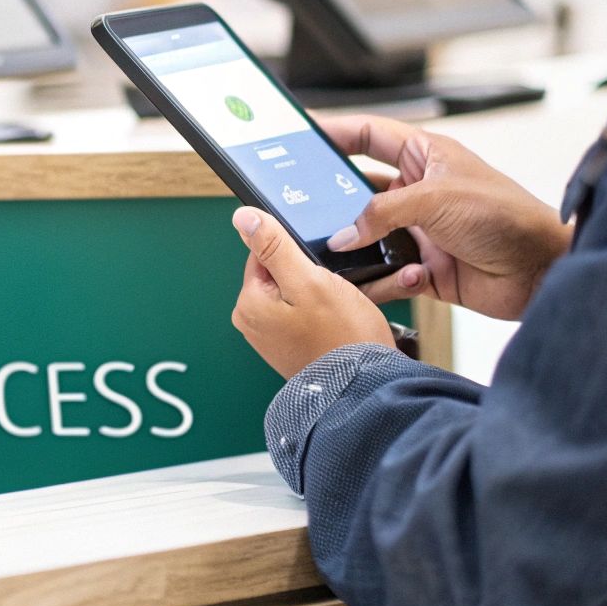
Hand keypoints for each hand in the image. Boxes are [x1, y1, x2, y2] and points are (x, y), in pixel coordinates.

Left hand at [230, 206, 395, 377]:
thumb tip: (243, 217)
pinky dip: (321, 313)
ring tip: (338, 310)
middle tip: (332, 291)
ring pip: (295, 293)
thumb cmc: (341, 337)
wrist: (363, 388)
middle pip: (280, 274)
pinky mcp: (289, 348)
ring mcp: (270, 338)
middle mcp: (251, 322)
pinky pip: (304, 315)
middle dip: (309, 274)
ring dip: (319, 293)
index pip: (264, 253)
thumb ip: (274, 247)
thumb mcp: (308, 280)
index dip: (296, 253)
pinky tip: (337, 323)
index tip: (318, 267)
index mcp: (248, 303)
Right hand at [319, 115, 573, 320]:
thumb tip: (343, 235)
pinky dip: (382, 279)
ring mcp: (421, 231)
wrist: (541, 271)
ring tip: (338, 252)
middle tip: (304, 206)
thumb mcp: (436, 199)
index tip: (303, 136)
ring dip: (357, 247)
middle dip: (334, 201)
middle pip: (360, 190)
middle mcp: (420, 192)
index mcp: (427, 158)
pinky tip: (397, 277)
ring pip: (369, 236)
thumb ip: (381, 213)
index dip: (337, 133)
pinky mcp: (425, 268)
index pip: (371, 136)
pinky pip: (386, 274)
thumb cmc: (507, 218)